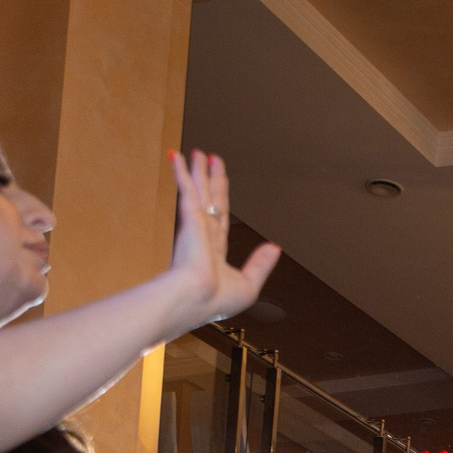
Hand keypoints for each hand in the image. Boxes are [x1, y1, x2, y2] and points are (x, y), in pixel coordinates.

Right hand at [161, 151, 279, 331]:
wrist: (198, 299)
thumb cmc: (217, 300)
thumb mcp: (249, 283)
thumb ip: (260, 264)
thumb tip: (275, 248)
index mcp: (215, 249)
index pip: (221, 218)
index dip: (220, 199)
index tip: (219, 182)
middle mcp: (204, 234)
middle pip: (209, 199)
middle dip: (209, 179)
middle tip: (207, 157)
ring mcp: (196, 224)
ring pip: (199, 190)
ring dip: (197, 170)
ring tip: (196, 152)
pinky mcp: (190, 217)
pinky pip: (187, 189)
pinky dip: (182, 172)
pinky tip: (176, 155)